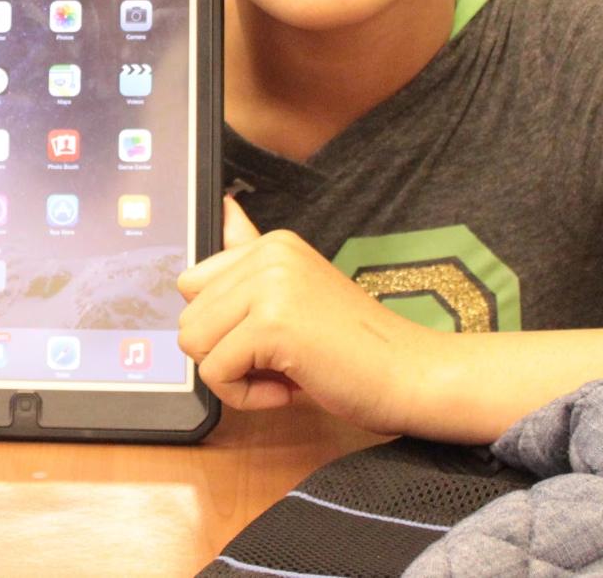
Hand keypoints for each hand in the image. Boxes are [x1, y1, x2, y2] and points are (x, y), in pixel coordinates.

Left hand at [176, 219, 443, 435]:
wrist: (413, 374)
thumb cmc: (357, 347)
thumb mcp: (297, 293)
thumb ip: (253, 256)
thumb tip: (226, 206)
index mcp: (273, 245)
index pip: (193, 286)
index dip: (224, 326)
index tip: (271, 340)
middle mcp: (269, 255)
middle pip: (189, 318)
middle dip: (226, 354)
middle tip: (283, 362)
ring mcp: (270, 286)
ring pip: (194, 344)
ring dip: (234, 376)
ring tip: (285, 373)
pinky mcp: (272, 324)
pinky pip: (215, 372)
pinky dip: (245, 396)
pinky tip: (289, 389)